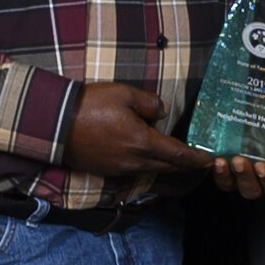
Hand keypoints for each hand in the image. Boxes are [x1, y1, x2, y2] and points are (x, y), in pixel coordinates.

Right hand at [61, 83, 217, 184]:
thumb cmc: (89, 105)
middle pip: (167, 166)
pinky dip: (147, 165)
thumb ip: (149, 103)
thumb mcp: (124, 94)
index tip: (210, 160)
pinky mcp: (106, 170)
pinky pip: (134, 171)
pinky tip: (147, 157)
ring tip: (177, 158)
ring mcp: (119, 169)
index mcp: (142, 142)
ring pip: (151, 169)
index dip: (196, 159)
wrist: (54, 124)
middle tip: (199, 161)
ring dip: (166, 165)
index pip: (178, 155)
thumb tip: (162, 112)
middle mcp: (134, 161)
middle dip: (185, 165)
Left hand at [205, 154, 264, 199]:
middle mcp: (259, 175)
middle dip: (246, 178)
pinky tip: (208, 156)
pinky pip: (215, 171)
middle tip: (240, 161)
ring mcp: (240, 169)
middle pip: (252, 189)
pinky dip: (211, 167)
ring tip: (222, 161)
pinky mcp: (223, 160)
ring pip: (232, 184)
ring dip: (226, 176)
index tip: (263, 166)